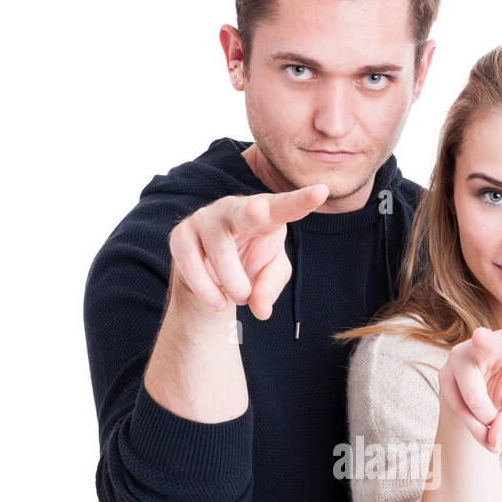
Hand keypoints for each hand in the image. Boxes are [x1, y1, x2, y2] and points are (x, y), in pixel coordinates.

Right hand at [169, 183, 329, 318]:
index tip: (321, 192)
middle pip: (244, 211)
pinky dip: (207, 290)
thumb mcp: (268, 277)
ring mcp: (204, 219)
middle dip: (253, 210)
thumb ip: (270, 289)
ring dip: (234, 285)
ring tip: (240, 297)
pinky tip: (216, 301)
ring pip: (221, 255)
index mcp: (265, 214)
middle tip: (261, 212)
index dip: (301, 201)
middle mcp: (233, 209)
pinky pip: (192, 266)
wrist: (211, 274)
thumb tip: (261, 310)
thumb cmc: (248, 265)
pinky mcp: (180, 235)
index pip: (284, 208)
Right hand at [438, 318, 501, 450]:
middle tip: (481, 336)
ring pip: (474, 399)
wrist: (471, 393)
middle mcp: (483, 342)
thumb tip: (493, 439)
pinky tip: (482, 432)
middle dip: (483, 340)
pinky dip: (476, 429)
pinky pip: (462, 411)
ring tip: (493, 428)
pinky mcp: (444, 375)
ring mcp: (460, 356)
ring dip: (487, 421)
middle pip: (484, 343)